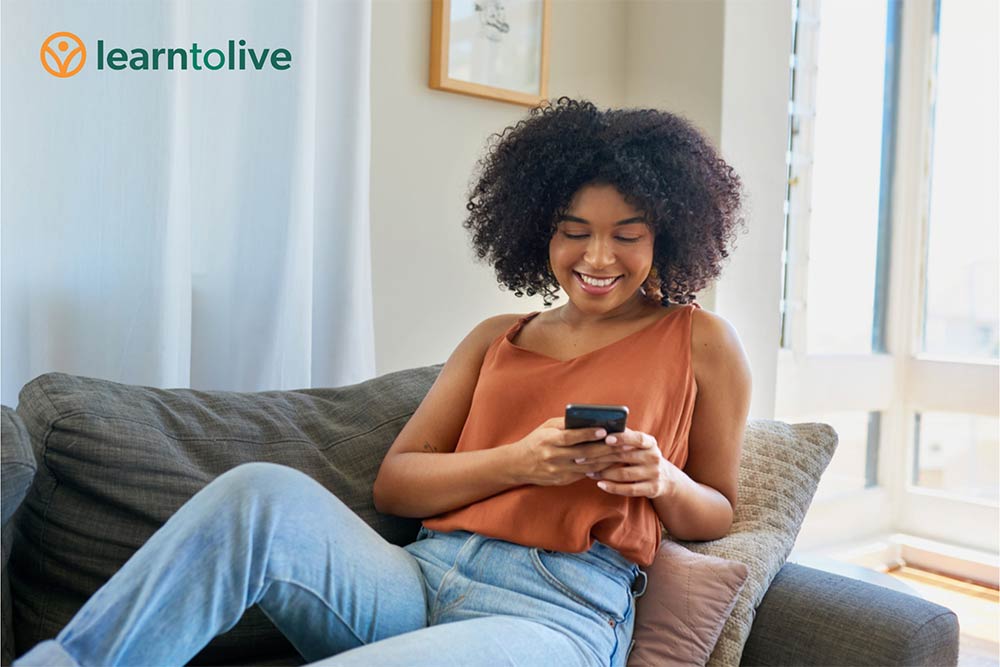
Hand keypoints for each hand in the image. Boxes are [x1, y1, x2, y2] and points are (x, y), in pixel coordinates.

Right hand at [509, 417, 631, 486]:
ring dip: (608, 459)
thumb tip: (590, 419)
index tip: (604, 430)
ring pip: (588, 466)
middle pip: (584, 453)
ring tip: (624, 453)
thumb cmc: (536, 440)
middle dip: (606, 448)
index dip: (588, 434)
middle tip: (624, 442)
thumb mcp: (546, 427)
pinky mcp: (563, 480)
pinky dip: (600, 468)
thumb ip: (566, 424)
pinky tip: (612, 463)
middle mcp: (553, 457)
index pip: (570, 437)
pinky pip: (585, 474)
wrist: (518, 465)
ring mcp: (558, 471)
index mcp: (548, 440)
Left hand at [578, 427, 680, 498]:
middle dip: (600, 456)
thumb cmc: (641, 455)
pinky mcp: (652, 489)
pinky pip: (629, 490)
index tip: (605, 438)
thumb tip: (600, 424)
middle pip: (624, 456)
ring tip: (587, 471)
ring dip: (603, 473)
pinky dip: (613, 487)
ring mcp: (654, 474)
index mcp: (650, 442)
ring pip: (624, 474)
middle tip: (581, 456)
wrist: (665, 478)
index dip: (622, 438)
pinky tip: (600, 484)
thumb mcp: (638, 444)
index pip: (637, 438)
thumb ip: (623, 435)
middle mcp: (654, 457)